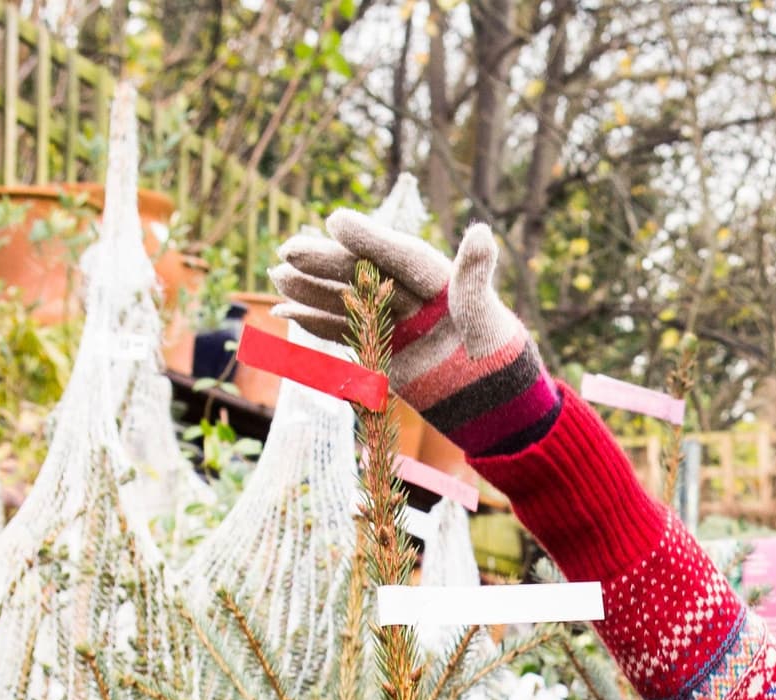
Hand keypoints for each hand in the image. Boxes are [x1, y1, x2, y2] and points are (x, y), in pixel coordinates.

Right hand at [269, 211, 559, 458]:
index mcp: (437, 279)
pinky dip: (315, 323)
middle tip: (289, 250)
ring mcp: (393, 322)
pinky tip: (285, 311)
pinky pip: (343, 331)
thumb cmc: (497, 355)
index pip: (399, 255)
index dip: (369, 239)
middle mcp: (410, 295)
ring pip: (346, 299)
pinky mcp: (380, 348)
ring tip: (279, 276)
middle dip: (326, 262)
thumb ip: (475, 276)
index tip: (337, 220)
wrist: (492, 403)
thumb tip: (483, 233)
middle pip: (363, 273)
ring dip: (311, 289)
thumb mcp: (483, 317)